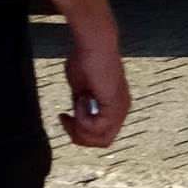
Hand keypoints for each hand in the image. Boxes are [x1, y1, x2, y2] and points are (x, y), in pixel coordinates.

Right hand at [60, 21, 129, 148]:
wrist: (93, 45)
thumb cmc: (86, 61)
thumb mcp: (81, 92)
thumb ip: (82, 109)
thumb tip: (75, 122)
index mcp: (115, 108)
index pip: (100, 137)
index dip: (79, 134)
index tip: (65, 117)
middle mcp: (122, 110)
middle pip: (101, 142)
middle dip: (79, 136)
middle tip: (67, 118)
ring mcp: (120, 109)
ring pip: (100, 140)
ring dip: (80, 127)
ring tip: (77, 104)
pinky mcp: (115, 105)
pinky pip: (96, 129)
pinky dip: (82, 118)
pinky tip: (81, 99)